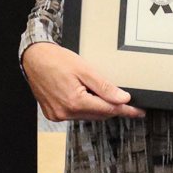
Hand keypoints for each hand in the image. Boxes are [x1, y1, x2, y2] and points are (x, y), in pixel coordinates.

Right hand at [21, 41, 143, 121]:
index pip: (108, 109)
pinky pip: (75, 114)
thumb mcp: (84, 69)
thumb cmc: (56, 59)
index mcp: (75, 101)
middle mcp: (65, 112)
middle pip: (99, 114)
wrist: (33, 58)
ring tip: (93, 90)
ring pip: (87, 115)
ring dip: (96, 106)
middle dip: (111, 107)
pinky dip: (83, 107)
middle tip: (122, 99)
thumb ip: (104, 86)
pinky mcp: (53, 114)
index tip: (138, 112)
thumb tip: (122, 99)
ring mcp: (58, 114)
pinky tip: (82, 95)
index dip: (125, 110)